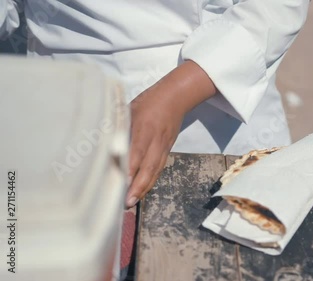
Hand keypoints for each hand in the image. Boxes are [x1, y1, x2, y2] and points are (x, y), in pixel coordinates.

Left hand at [126, 60, 216, 207]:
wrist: (175, 99)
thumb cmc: (148, 102)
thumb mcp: (130, 109)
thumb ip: (119, 126)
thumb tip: (102, 143)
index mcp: (144, 128)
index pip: (137, 151)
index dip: (130, 168)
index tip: (121, 182)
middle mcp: (155, 140)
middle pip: (148, 166)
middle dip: (138, 185)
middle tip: (126, 202)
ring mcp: (163, 147)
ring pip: (155, 171)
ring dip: (144, 187)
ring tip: (132, 201)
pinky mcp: (167, 150)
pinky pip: (158, 168)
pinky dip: (150, 181)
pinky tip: (141, 191)